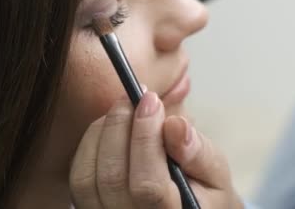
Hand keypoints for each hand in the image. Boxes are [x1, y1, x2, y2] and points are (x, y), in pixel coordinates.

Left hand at [70, 91, 242, 208]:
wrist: (190, 206)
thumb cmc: (204, 190)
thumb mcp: (216, 173)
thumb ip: (199, 152)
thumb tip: (176, 125)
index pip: (148, 187)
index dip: (146, 139)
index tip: (152, 101)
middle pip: (112, 180)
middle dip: (121, 128)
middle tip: (136, 97)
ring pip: (87, 178)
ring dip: (103, 132)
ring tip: (126, 108)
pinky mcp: (89, 207)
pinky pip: (78, 176)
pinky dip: (91, 142)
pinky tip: (113, 124)